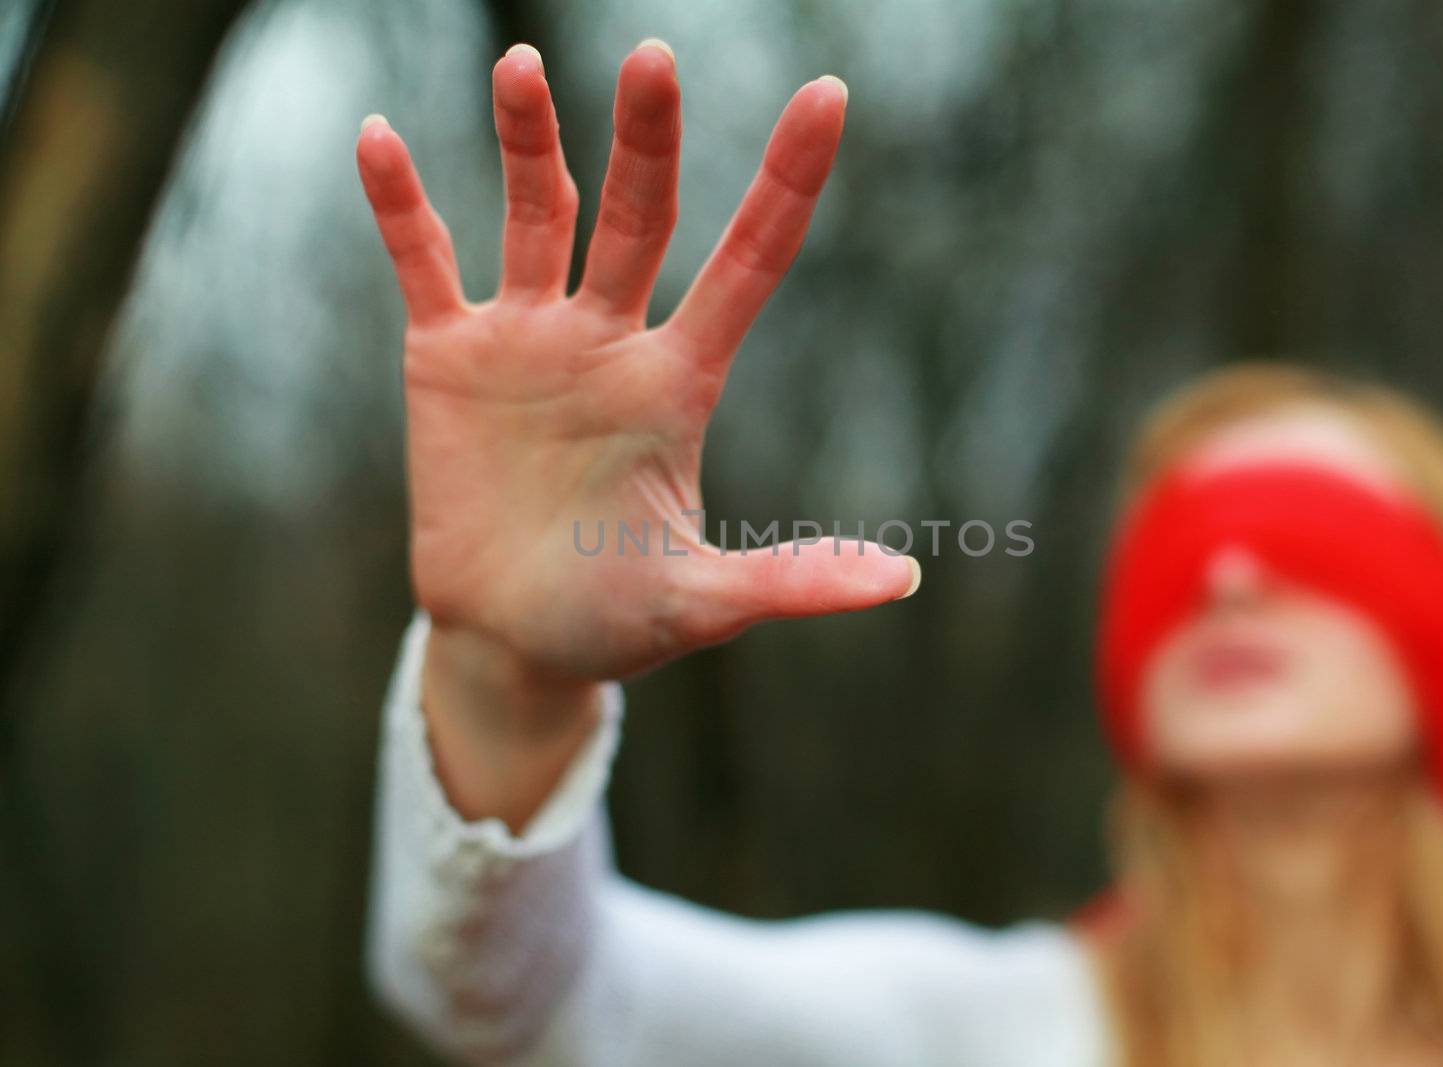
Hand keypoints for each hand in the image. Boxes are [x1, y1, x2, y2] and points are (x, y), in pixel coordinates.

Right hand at [356, 43, 915, 698]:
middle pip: (638, 216)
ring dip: (528, 142)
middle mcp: (610, 341)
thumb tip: (904, 582)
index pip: (746, 264)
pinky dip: (402, 205)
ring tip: (521, 64)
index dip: (786, 184)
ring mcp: (529, 339)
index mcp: (679, 384)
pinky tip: (380, 139)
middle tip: (656, 59)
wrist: (510, 640)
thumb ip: (790, 580)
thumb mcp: (701, 601)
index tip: (828, 95)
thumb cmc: (614, 621)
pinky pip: (424, 263)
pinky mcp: (449, 357)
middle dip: (647, 141)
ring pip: (535, 214)